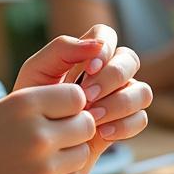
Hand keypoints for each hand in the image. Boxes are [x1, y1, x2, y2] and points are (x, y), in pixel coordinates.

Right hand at [0, 84, 97, 173]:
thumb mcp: (5, 105)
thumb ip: (43, 102)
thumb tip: (86, 103)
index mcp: (24, 105)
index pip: (76, 96)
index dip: (70, 100)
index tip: (57, 105)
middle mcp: (36, 135)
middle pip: (85, 123)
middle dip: (77, 123)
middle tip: (59, 126)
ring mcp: (41, 167)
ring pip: (83, 151)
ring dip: (73, 147)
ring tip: (51, 146)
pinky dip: (66, 169)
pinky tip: (46, 164)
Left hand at [13, 24, 150, 173]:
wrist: (32, 138)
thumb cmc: (33, 98)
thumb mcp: (37, 69)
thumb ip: (62, 49)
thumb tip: (97, 44)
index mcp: (87, 53)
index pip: (107, 34)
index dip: (105, 48)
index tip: (89, 68)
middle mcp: (108, 71)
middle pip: (130, 60)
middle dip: (112, 78)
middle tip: (87, 97)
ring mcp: (120, 96)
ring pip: (142, 91)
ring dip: (120, 103)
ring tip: (92, 118)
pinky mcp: (124, 123)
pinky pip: (140, 119)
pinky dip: (124, 125)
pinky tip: (101, 132)